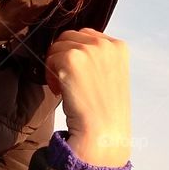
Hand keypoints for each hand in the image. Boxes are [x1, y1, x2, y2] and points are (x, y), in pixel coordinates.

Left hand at [44, 28, 131, 167]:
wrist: (103, 134)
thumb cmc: (105, 112)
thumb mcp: (112, 76)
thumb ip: (99, 58)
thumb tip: (73, 47)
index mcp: (119, 47)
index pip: (87, 35)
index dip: (77, 53)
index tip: (79, 76)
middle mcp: (106, 44)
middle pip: (69, 37)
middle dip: (63, 57)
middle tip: (67, 83)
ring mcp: (89, 50)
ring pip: (57, 46)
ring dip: (55, 66)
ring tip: (64, 89)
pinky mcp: (72, 59)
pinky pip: (50, 58)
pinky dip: (49, 75)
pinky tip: (60, 92)